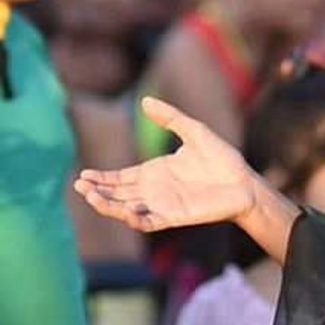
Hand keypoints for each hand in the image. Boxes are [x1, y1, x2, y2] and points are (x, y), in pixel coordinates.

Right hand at [74, 97, 258, 232]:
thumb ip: (170, 118)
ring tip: (90, 196)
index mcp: (154, 172)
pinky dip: (134, 219)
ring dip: (108, 206)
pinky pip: (148, 222)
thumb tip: (145, 101)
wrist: (244, 182)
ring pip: (126, 210)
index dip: (102, 178)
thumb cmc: (222, 159)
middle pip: (117, 194)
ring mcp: (162, 204)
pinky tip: (123, 211)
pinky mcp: (174, 217)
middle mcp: (154, 190)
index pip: (120, 178)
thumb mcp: (194, 131)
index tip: (84, 174)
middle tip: (80, 185)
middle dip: (97, 191)